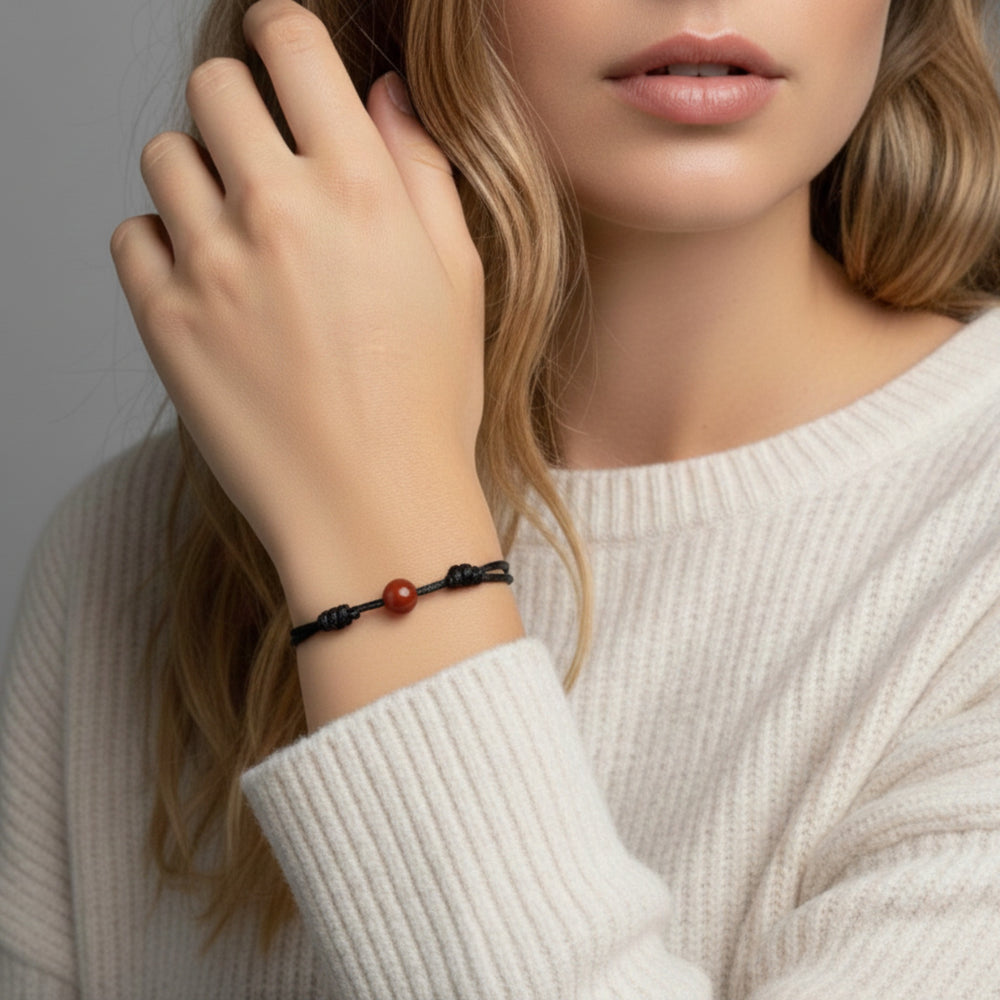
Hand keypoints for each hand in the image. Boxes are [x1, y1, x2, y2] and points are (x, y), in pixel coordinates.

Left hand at [110, 0, 487, 580]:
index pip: (292, 44)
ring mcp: (212, 266)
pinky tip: (208, 284)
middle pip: (214, 88)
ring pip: (165, 157)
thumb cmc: (428, 402)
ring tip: (238, 234)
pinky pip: (132, 236)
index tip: (283, 54)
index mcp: (361, 190)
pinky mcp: (164, 321)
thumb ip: (422, 171)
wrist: (372, 506)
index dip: (284, 35)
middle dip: (240, 106)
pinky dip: (162, 245)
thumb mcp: (457, 279)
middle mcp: (278, 212)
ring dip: (199, 176)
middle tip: (264, 157)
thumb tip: (385, 94)